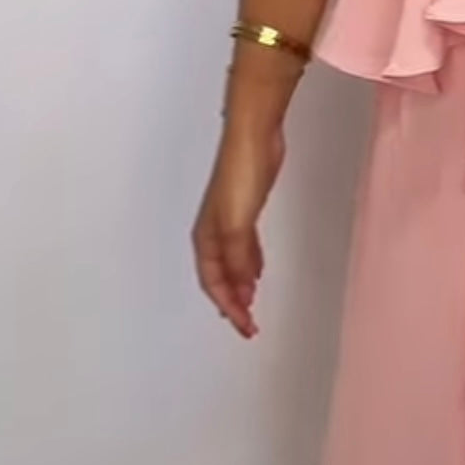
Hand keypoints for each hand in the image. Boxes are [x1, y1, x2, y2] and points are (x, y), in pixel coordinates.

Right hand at [193, 119, 284, 337]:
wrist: (255, 137)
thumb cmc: (242, 172)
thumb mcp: (238, 223)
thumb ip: (239, 257)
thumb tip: (242, 291)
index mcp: (207, 237)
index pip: (213, 282)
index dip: (228, 307)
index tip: (244, 326)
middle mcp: (215, 232)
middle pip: (220, 277)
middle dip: (232, 303)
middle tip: (247, 325)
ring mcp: (230, 221)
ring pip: (232, 264)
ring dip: (241, 286)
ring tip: (251, 306)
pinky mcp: (247, 210)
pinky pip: (244, 248)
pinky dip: (250, 265)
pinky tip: (257, 273)